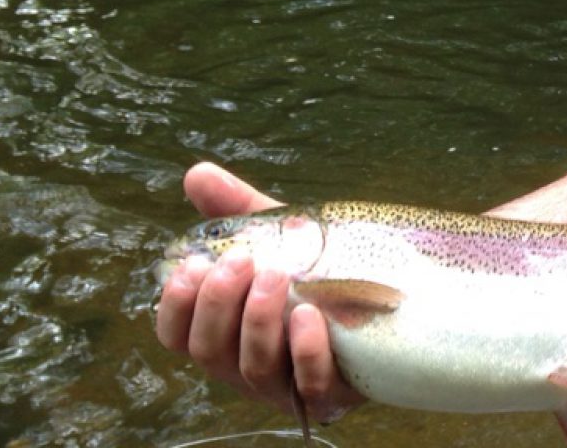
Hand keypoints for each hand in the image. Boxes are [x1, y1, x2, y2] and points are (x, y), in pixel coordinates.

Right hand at [152, 162, 365, 423]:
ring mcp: (287, 383)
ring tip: (277, 276)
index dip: (175, 306)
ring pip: (254, 368)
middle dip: (218, 304)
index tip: (190, 267)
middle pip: (210, 350)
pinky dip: (305, 351)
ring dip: (258, 321)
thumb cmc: (320, 272)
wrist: (391, 305)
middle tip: (239, 261)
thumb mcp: (283, 238)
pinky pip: (310, 385)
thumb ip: (240, 210)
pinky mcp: (331, 392)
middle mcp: (245, 363)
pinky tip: (309, 317)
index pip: (177, 334)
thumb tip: (196, 173)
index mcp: (225, 330)